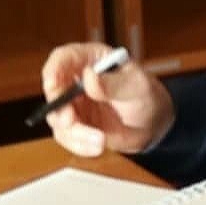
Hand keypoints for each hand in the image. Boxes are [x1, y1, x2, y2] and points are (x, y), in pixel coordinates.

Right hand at [41, 45, 171, 155]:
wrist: (152, 123)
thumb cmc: (146, 95)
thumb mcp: (137, 86)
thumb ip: (114, 83)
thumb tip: (89, 78)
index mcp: (90, 59)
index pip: (63, 57)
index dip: (54, 70)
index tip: (53, 85)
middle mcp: (75, 80)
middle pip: (53, 91)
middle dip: (59, 109)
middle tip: (71, 122)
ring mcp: (73, 104)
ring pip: (57, 118)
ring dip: (74, 133)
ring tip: (101, 141)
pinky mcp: (74, 126)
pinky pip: (66, 137)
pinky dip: (79, 144)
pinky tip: (98, 147)